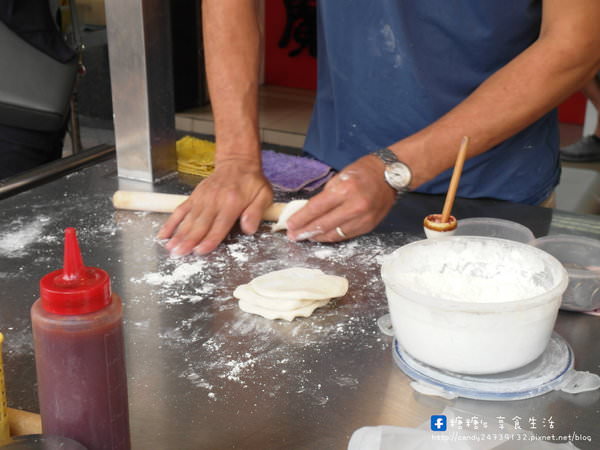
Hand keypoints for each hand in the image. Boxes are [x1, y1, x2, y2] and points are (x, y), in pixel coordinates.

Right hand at [157, 159, 272, 255]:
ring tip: (170, 248)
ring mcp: (202, 198)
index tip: (200, 250)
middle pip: (200, 224)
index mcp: (232, 202)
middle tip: (179, 254)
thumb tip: (248, 229)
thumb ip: (256, 213)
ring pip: (189, 219)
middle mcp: (214, 201)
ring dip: (178, 234)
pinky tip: (163, 234)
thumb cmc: (251, 182)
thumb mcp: (263, 195)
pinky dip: (171, 222)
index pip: (219, 225)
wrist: (237, 163)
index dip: (209, 239)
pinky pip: (181, 210)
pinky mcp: (194, 196)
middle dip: (189, 240)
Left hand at [286, 155, 395, 241]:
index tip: (289, 225)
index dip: (301, 218)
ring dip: (317, 237)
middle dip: (305, 231)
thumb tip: (309, 211)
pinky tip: (322, 235)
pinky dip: (332, 236)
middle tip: (293, 236)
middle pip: (323, 224)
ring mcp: (363, 218)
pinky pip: (346, 235)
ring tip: (305, 237)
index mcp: (344, 190)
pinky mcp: (369, 226)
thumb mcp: (340, 177)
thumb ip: (325, 195)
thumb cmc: (363, 172)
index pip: (316, 208)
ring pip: (334, 234)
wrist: (390, 175)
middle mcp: (354, 206)